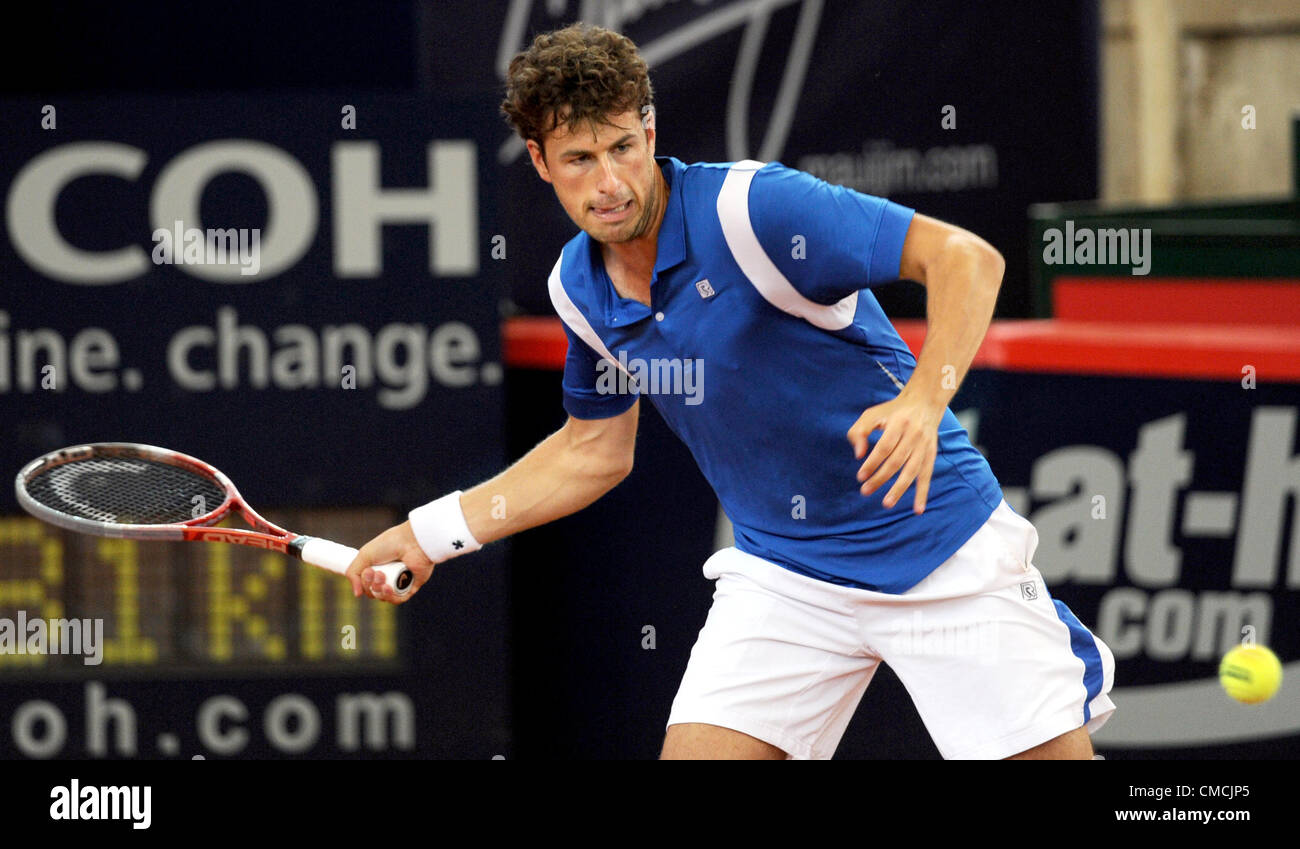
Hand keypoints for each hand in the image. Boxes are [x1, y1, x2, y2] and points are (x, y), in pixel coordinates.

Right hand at [345, 520, 436, 602]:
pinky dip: (391, 597)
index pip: (365, 585)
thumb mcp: (364, 555)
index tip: (368, 570)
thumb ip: (353, 574)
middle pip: (373, 592)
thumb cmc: (389, 544)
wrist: (412, 541)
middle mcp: (388, 576)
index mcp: (377, 568)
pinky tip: (388, 588)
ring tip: (382, 577)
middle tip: (377, 573)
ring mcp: (400, 582)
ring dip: (379, 591)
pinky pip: (399, 599)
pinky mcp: (411, 586)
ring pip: (384, 597)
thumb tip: (357, 595)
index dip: (364, 582)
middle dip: (371, 585)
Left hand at [846, 392, 942, 513]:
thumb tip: (858, 455)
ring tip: (887, 503)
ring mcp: (925, 446)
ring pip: (912, 471)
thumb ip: (860, 432)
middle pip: (896, 461)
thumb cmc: (892, 411)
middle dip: (880, 478)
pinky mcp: (931, 454)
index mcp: (898, 423)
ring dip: (899, 489)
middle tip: (865, 491)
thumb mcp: (872, 415)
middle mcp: (914, 435)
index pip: (885, 447)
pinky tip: (918, 509)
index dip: (872, 463)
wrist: (924, 402)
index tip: (860, 476)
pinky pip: (927, 476)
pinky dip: (922, 493)